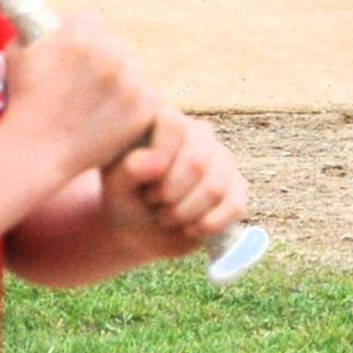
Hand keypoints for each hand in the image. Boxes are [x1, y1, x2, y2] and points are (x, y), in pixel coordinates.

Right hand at [4, 15, 157, 180]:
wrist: (34, 152)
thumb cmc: (21, 101)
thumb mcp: (19, 50)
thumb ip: (44, 25)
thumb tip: (57, 12)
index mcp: (78, 32)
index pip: (93, 21)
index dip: (83, 38)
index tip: (75, 57)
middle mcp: (109, 52)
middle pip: (115, 44)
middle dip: (103, 60)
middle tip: (85, 86)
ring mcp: (130, 80)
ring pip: (132, 69)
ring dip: (120, 82)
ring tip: (93, 105)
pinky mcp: (145, 106)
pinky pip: (146, 95)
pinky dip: (132, 106)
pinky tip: (108, 119)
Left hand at [102, 108, 249, 255]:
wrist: (141, 232)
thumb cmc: (125, 200)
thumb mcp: (115, 187)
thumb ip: (129, 170)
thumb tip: (159, 161)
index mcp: (167, 121)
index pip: (173, 124)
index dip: (156, 162)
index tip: (140, 184)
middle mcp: (200, 133)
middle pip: (196, 162)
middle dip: (169, 196)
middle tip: (154, 205)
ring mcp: (222, 159)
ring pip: (215, 187)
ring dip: (185, 213)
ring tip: (168, 216)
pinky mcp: (237, 187)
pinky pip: (234, 205)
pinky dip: (207, 225)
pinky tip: (190, 227)